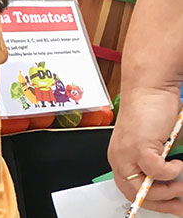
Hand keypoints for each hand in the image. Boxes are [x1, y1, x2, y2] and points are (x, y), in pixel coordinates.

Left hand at [108, 90, 182, 214]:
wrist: (149, 89)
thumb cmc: (152, 112)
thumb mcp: (156, 145)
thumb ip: (159, 164)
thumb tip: (174, 181)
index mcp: (120, 158)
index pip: (129, 190)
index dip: (151, 202)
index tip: (171, 206)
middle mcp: (119, 157)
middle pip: (134, 193)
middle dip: (161, 203)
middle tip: (180, 204)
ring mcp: (126, 153)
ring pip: (143, 187)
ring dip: (167, 190)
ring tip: (180, 184)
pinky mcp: (138, 146)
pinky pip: (155, 171)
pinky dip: (170, 172)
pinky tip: (176, 163)